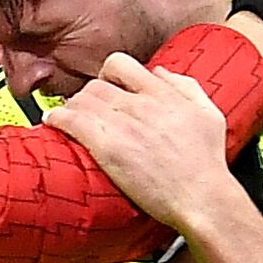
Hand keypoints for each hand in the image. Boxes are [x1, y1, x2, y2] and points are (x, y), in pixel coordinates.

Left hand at [61, 50, 247, 235]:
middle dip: (86, 96)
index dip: (107, 75)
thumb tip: (160, 73)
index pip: (120, 65)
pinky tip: (52, 124)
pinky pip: (73, 122)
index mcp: (162, 94)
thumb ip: (186, 87)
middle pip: (96, 85)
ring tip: (66, 119)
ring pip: (81, 101)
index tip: (106, 87)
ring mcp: (123, 126)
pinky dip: (58, 120)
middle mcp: (141, 104)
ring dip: (70, 108)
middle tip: (83, 109)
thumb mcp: (210, 115)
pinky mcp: (108, 148)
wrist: (202, 198)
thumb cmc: (208, 164)